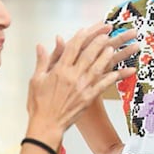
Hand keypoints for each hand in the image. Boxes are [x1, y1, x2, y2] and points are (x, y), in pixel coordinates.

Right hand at [26, 23, 137, 137]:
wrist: (46, 125)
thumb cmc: (39, 103)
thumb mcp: (36, 80)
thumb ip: (43, 61)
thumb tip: (41, 45)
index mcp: (59, 70)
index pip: (72, 48)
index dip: (80, 37)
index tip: (86, 29)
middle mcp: (72, 76)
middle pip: (88, 54)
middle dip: (98, 42)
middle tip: (107, 33)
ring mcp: (82, 87)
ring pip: (97, 67)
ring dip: (106, 57)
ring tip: (112, 48)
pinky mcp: (88, 97)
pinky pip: (102, 85)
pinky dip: (110, 78)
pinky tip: (117, 72)